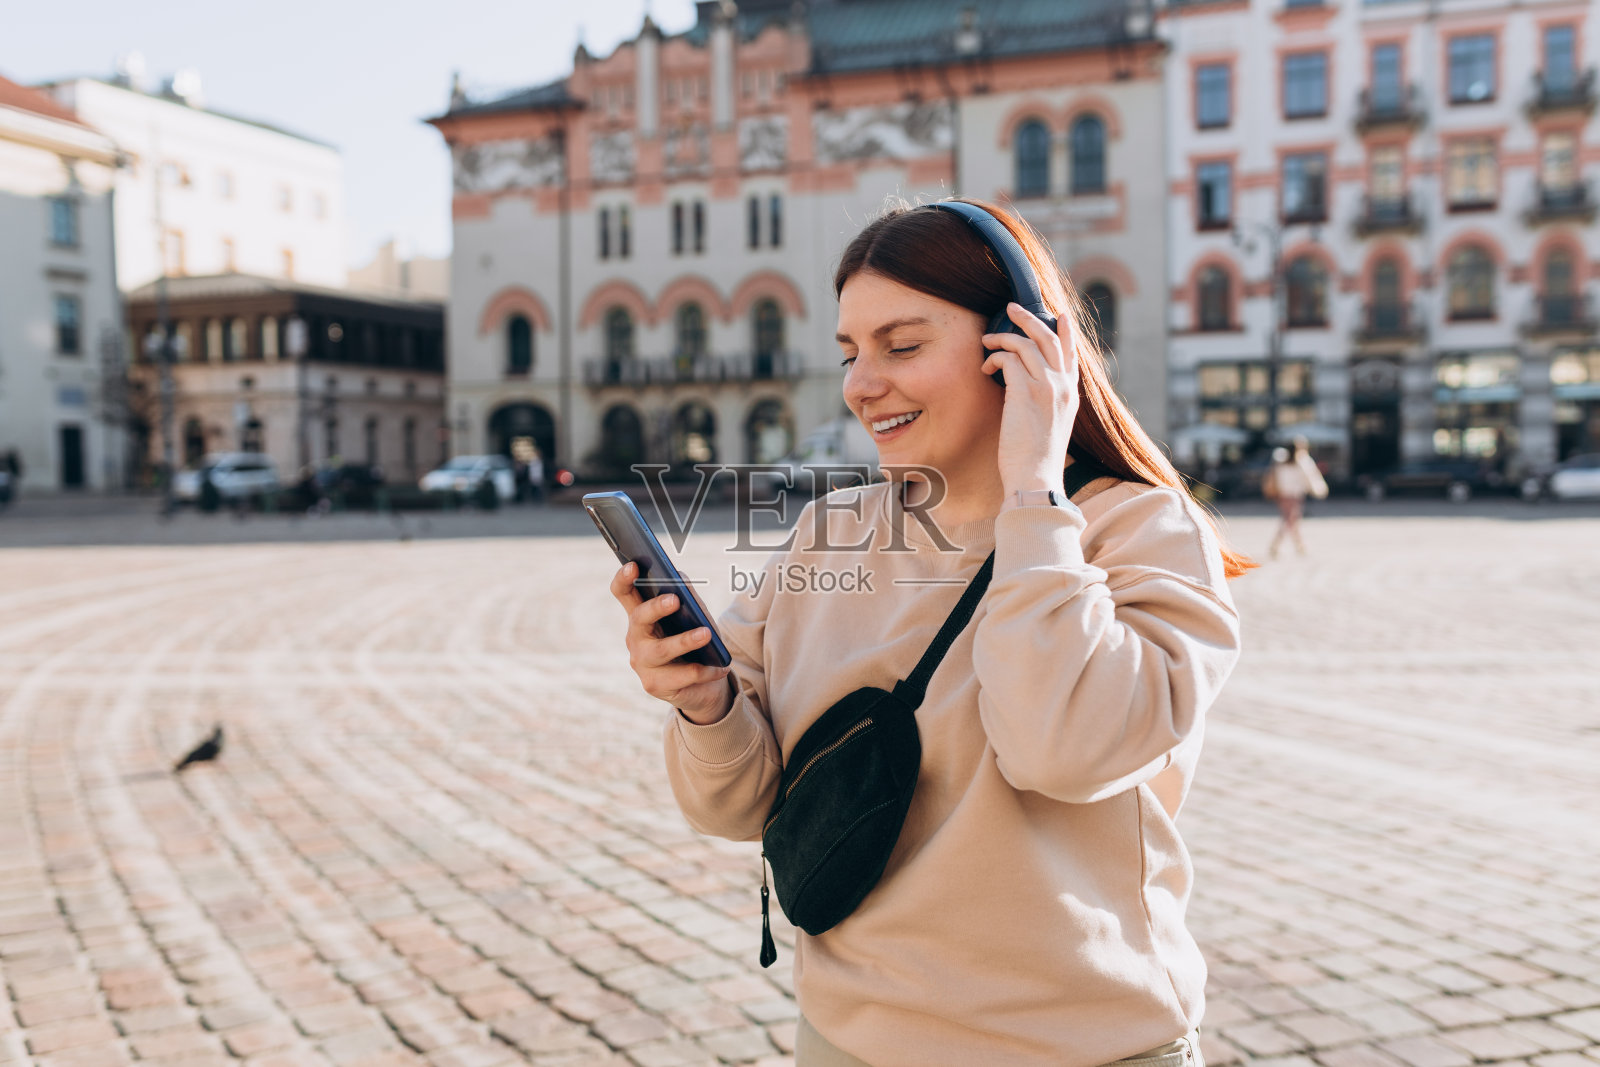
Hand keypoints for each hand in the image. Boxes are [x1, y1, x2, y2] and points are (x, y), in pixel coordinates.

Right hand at [608, 562, 733, 724]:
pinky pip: (680, 676)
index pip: (624, 593)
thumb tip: (679, 576)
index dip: (624, 579)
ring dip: (684, 640)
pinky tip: (719, 667)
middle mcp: (635, 638)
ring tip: (706, 634)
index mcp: (641, 616)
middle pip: (638, 618)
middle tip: (674, 600)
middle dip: (655, 608)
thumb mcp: (694, 618)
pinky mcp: (654, 685)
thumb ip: (687, 597)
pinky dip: (704, 670)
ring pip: (660, 650)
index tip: (633, 566)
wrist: (702, 686)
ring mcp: (642, 663)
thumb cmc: (695, 645)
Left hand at [980, 302, 1080, 497]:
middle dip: (1028, 318)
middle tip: (1010, 307)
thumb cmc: (1036, 460)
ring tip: (987, 340)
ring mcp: (1046, 388)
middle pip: (1049, 337)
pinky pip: (1009, 360)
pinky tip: (986, 367)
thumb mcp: (1052, 426)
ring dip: (1003, 337)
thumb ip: (1048, 403)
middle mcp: (1062, 386)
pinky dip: (995, 358)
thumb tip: (1029, 389)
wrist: (1036, 479)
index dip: (1066, 331)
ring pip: (1026, 344)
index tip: (1060, 314)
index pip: (1071, 353)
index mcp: (1071, 394)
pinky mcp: (1025, 393)